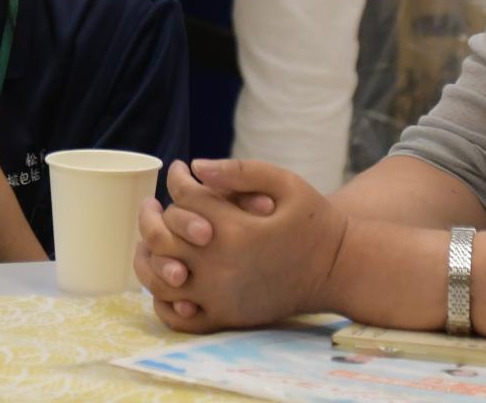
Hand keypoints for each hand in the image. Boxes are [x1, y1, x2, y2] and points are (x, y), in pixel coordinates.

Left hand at [134, 159, 346, 333]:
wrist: (338, 269)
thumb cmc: (312, 221)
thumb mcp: (285, 183)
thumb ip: (240, 170)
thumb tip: (194, 167)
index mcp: (235, 229)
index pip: (183, 198)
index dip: (176, 177)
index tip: (179, 168)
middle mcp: (221, 266)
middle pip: (161, 239)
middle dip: (149, 215)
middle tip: (151, 204)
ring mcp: (220, 296)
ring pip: (159, 280)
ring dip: (147, 257)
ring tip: (150, 240)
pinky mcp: (225, 318)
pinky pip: (178, 318)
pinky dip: (162, 300)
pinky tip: (167, 277)